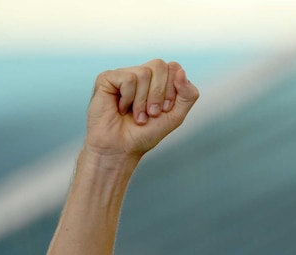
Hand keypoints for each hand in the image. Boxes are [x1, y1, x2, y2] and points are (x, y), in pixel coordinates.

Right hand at [84, 59, 199, 163]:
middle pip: (159, 65)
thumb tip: (181, 71)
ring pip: (144, 73)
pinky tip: (121, 108)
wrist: (122, 148)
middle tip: (152, 113)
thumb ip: (188, 95)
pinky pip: (128, 78)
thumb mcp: (176, 115)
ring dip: (142, 101)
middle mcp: (142, 74)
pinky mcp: (107, 78)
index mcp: (159, 80)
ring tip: (137, 116)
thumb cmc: (146, 133)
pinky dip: (128, 98)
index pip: (174, 68)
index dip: (172, 90)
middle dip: (159, 94)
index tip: (165, 109)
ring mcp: (124, 74)